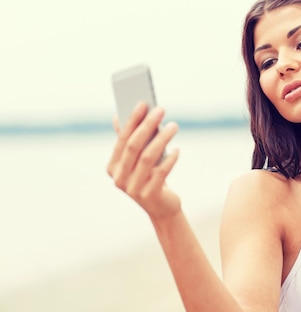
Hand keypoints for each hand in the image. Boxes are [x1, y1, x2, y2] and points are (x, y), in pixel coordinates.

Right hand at [107, 102, 180, 218]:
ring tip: (174, 126)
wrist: (161, 207)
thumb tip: (117, 116)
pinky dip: (170, 159)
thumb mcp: (138, 160)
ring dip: (162, 138)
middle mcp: (119, 178)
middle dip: (148, 125)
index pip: (122, 140)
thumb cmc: (149, 177)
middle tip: (161, 109)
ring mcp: (133, 188)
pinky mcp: (149, 195)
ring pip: (148, 157)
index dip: (132, 121)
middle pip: (134, 146)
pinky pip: (161, 172)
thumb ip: (128, 141)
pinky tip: (176, 150)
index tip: (142, 103)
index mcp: (113, 167)